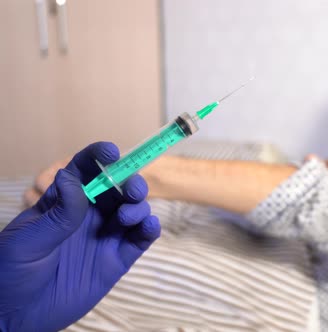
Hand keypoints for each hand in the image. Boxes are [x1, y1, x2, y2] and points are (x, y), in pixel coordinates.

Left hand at [0, 142, 160, 331]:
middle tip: (131, 190)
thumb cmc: (10, 273)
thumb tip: (74, 178)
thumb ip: (57, 214)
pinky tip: (148, 227)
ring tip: (128, 217)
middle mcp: (87, 216)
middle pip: (116, 188)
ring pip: (132, 211)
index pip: (84, 171)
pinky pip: (140, 241)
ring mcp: (104, 238)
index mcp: (63, 203)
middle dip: (129, 182)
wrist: (15, 317)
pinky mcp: (116, 261)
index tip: (111, 152)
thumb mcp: (27, 241)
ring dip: (138, 207)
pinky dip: (149, 230)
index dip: (98, 158)